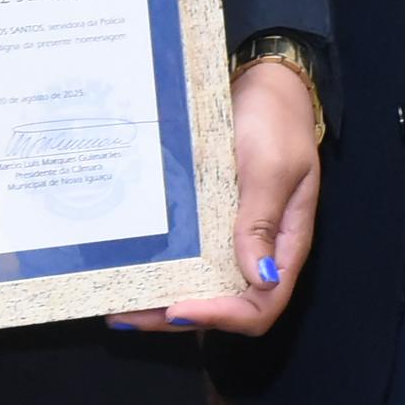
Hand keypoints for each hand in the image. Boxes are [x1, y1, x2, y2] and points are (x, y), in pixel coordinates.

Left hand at [123, 60, 325, 334]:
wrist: (264, 86)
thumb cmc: (276, 122)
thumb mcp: (272, 167)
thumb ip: (262, 220)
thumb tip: (259, 279)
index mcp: (285, 243)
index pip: (263, 303)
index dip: (223, 316)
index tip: (179, 308)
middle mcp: (259, 250)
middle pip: (226, 307)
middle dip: (178, 317)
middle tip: (128, 314)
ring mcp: (233, 239)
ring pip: (204, 290)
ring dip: (163, 304)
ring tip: (119, 306)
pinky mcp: (212, 224)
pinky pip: (191, 262)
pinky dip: (163, 275)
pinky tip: (132, 272)